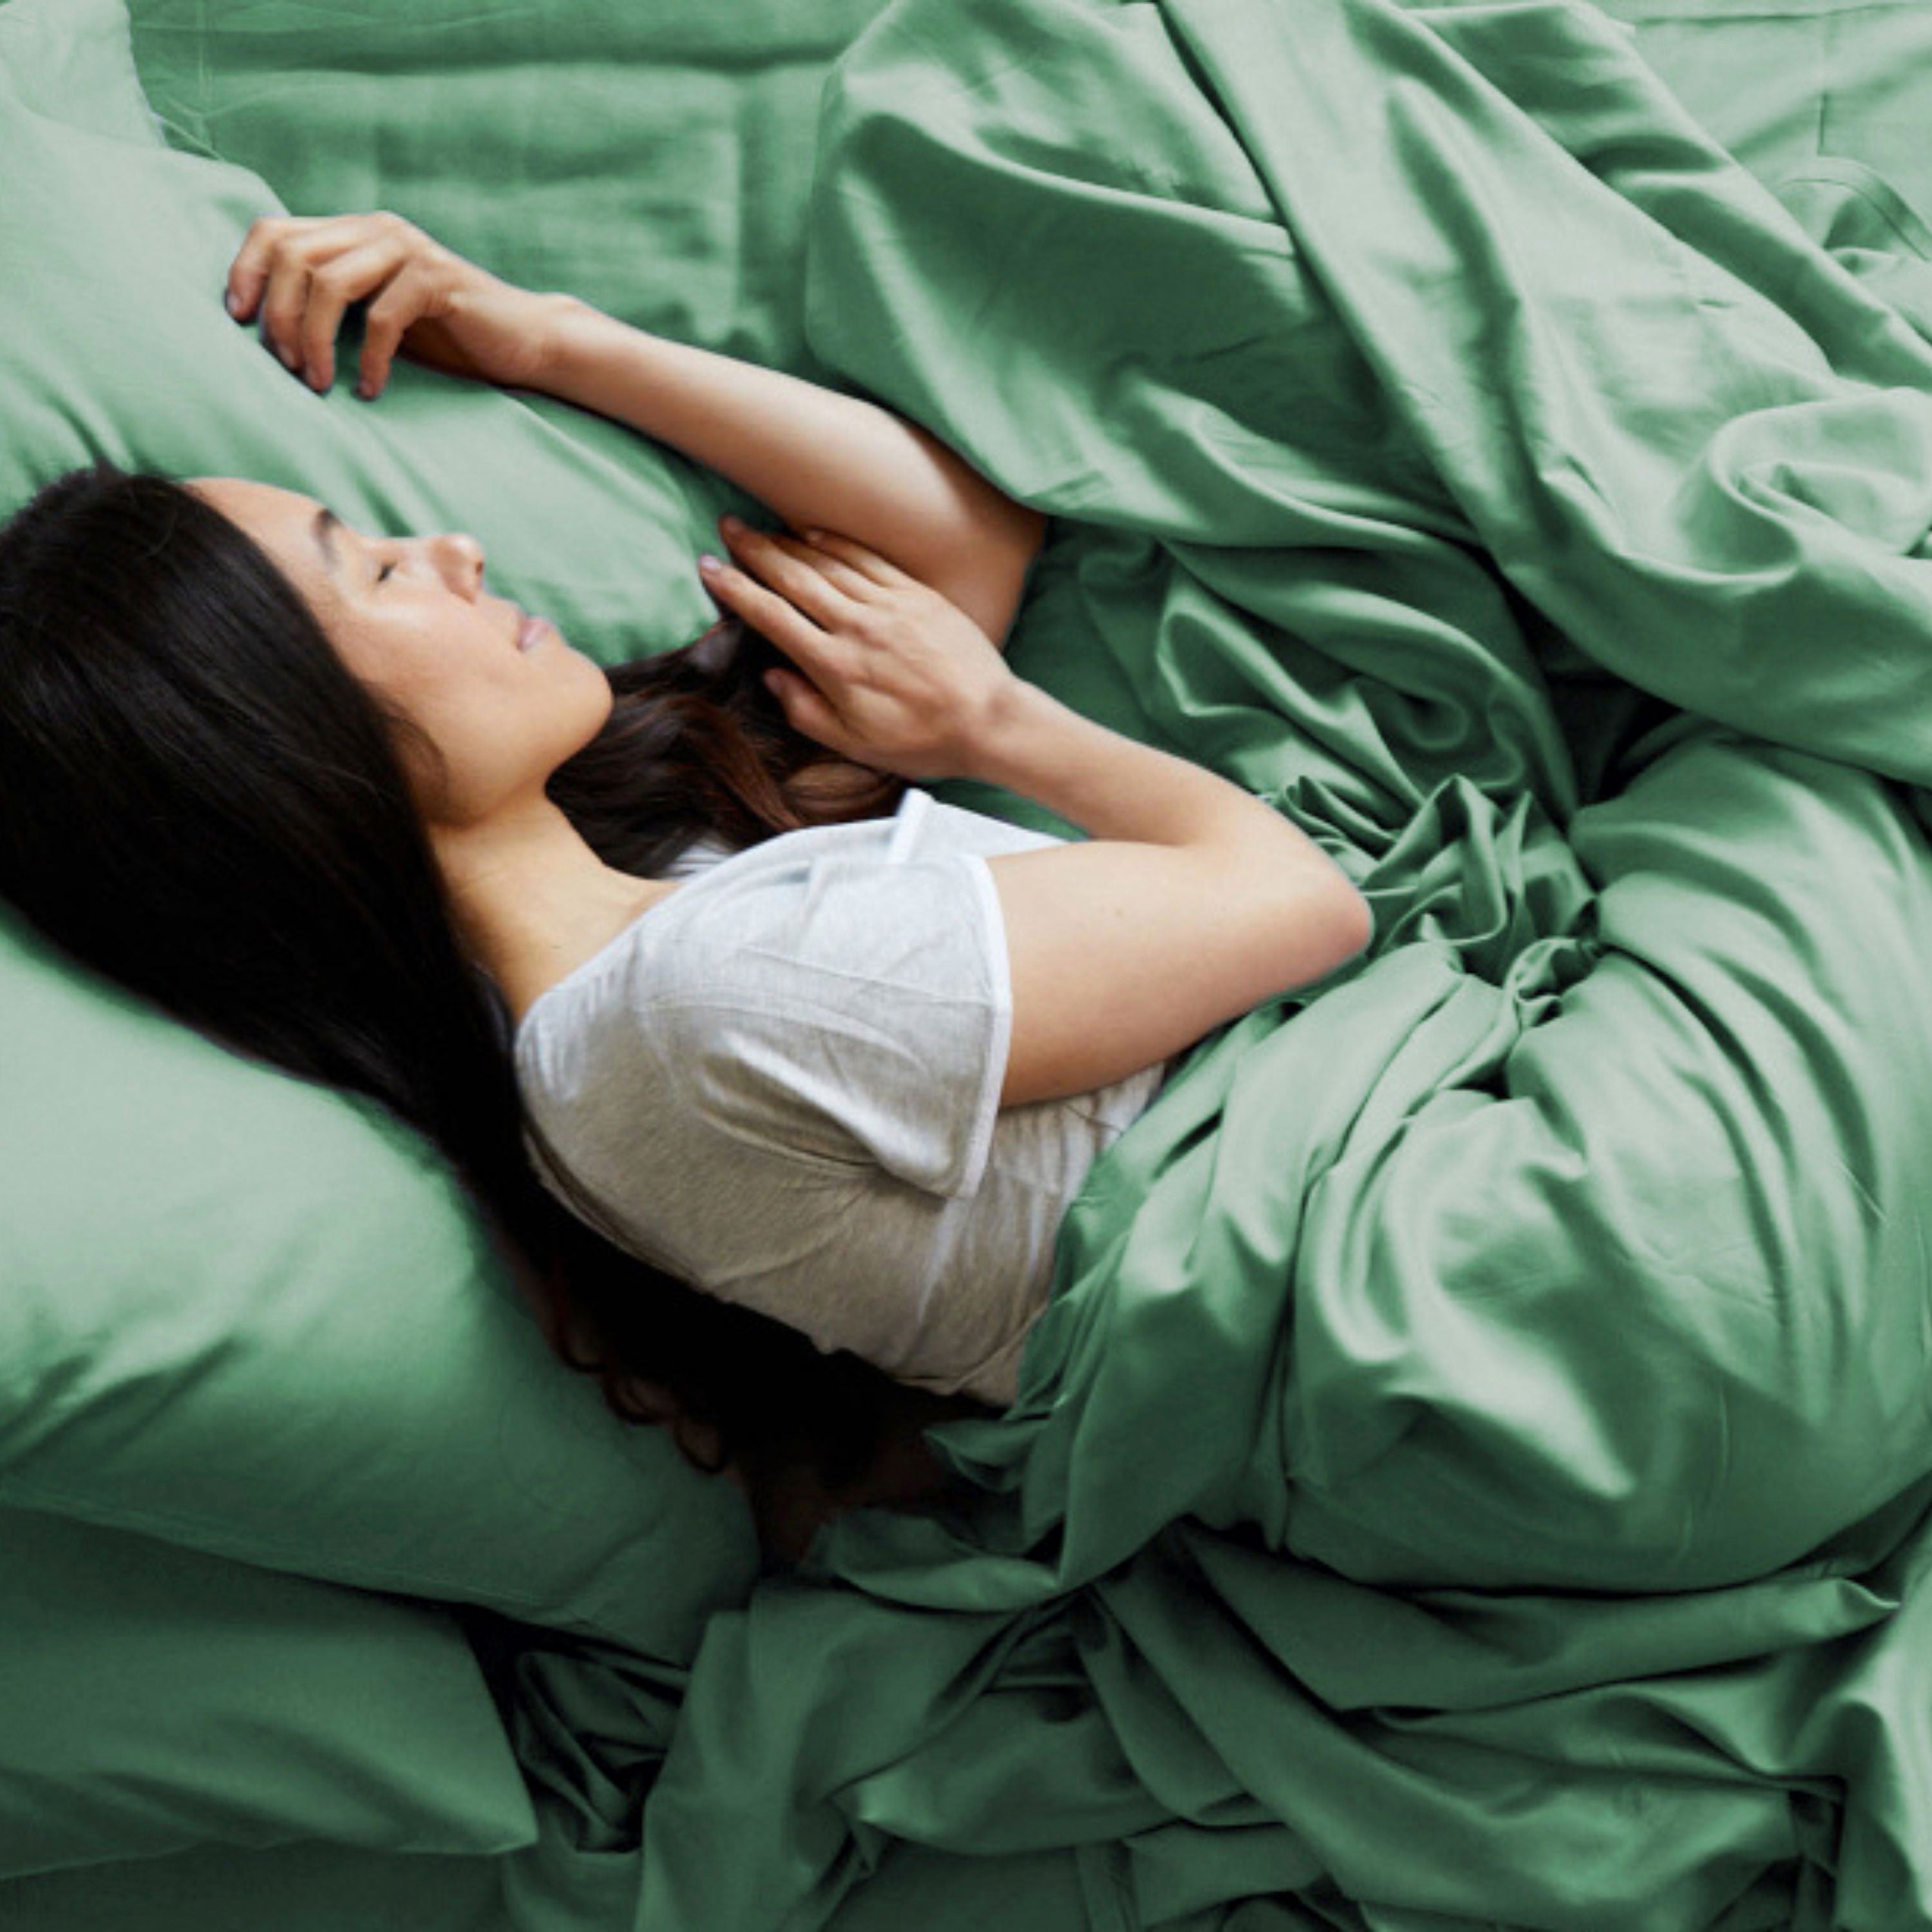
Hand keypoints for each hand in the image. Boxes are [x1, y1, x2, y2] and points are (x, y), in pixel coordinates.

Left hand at [224, 210, 575, 399]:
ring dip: (314, 340)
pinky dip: (368, 360)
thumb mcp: (374, 315)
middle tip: (289, 368)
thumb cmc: (446, 337)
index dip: (246, 273)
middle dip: (279, 317)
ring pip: (329, 283)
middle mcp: (376, 229)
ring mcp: (407, 249)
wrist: (521, 341)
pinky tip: (371, 390)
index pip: (274, 232)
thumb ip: (332, 303)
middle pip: (294, 257)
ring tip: (319, 383)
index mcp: (354, 232)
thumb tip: (264, 328)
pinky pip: (380, 317)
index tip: (238, 321)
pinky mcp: (435, 278)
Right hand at [699, 519, 1021, 782]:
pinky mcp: (917, 595)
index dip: (736, 590)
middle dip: (755, 552)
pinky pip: (867, 559)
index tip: (709, 569)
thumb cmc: (923, 742)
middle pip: (794, 578)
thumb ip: (807, 712)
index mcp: (835, 667)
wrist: (991, 721)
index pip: (772, 617)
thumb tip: (772, 676)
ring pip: (827, 564)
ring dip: (788, 543)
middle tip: (727, 530)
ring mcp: (889, 606)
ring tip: (759, 529)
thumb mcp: (856, 746)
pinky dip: (836, 543)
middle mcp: (857, 628)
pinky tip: (812, 534)